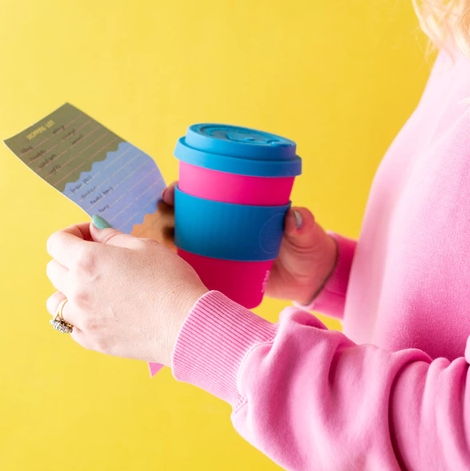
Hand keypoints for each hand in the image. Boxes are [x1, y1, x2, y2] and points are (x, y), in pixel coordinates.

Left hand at [45, 219, 208, 366]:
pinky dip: (79, 316)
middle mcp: (77, 290)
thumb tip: (95, 230)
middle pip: (53, 269)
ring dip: (68, 290)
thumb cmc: (170, 280)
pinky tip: (101, 310)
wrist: (185, 324)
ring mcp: (82, 319)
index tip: (89, 235)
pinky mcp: (92, 340)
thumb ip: (112, 237)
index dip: (71, 233)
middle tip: (96, 258)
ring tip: (94, 288)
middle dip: (70, 258)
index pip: (57, 242)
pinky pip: (71, 326)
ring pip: (55, 301)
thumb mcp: (144, 246)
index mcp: (88, 261)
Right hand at [161, 181, 337, 303]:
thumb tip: (295, 217)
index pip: (208, 192)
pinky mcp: (225, 273)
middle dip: (169, 212)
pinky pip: (197, 268)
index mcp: (244, 208)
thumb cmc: (310, 249)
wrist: (313, 281)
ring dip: (168, 239)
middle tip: (161, 214)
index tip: (172, 191)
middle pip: (190, 214)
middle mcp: (228, 226)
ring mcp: (224, 250)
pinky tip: (165, 272)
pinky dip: (181, 270)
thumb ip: (303, 225)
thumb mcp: (307, 233)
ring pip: (188, 240)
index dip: (186, 189)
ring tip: (156, 241)